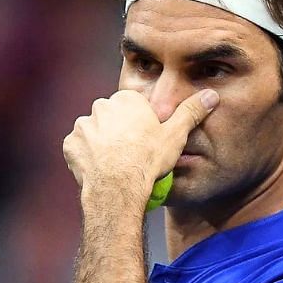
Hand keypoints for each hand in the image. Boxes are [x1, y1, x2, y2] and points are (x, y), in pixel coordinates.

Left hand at [63, 89, 218, 201]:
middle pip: (114, 116)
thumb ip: (191, 112)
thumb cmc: (149, 159)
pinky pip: (80, 148)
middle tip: (134, 152)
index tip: (149, 140)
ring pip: (95, 131)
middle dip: (121, 130)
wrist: (118, 188)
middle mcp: (101, 107)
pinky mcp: (70, 145)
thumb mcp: (176, 135)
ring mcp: (83, 126)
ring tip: (117, 163)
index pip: (135, 106)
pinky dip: (89, 156)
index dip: (143, 123)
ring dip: (103, 143)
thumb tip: (211, 95)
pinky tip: (102, 169)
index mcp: (126, 99)